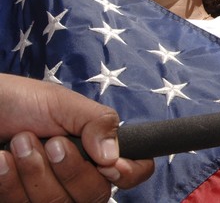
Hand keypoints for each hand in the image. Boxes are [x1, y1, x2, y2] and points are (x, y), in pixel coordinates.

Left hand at [0, 74, 153, 201]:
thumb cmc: (19, 101)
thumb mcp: (63, 103)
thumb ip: (98, 121)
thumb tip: (114, 156)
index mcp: (97, 150)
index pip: (133, 172)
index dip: (128, 173)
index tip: (108, 163)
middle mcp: (78, 176)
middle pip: (96, 195)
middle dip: (71, 169)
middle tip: (51, 142)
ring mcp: (48, 193)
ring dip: (36, 171)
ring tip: (19, 141)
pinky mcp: (19, 201)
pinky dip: (11, 181)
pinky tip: (2, 160)